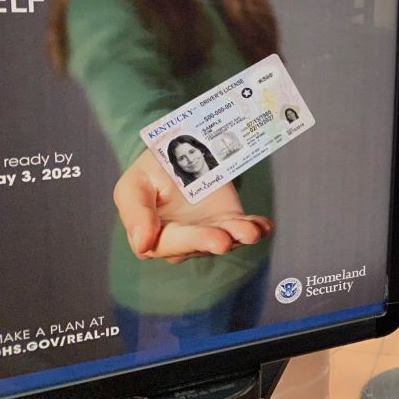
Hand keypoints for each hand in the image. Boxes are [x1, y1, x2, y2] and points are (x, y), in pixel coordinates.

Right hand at [114, 150, 272, 263]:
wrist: (175, 154)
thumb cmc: (148, 174)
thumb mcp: (133, 185)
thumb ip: (135, 213)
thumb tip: (143, 244)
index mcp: (154, 236)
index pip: (169, 243)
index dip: (185, 241)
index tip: (198, 240)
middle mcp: (184, 240)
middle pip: (199, 243)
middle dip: (212, 241)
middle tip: (224, 240)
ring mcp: (210, 231)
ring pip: (226, 237)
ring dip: (240, 234)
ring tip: (251, 231)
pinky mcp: (230, 220)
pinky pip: (244, 227)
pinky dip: (257, 227)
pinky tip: (265, 226)